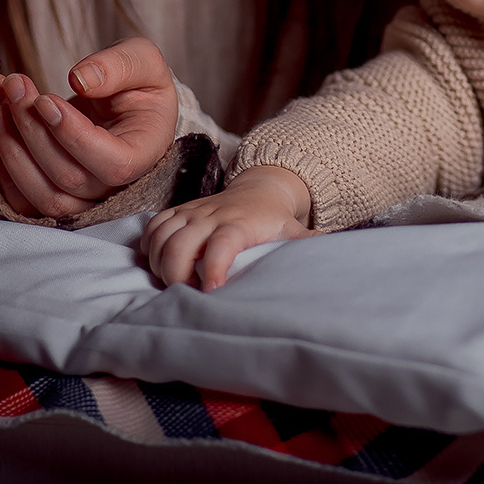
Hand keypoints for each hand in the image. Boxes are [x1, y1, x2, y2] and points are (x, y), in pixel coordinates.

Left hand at [0, 37, 179, 219]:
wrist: (125, 106)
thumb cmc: (137, 83)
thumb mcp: (142, 61)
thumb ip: (118, 65)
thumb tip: (81, 79)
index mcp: (144, 155)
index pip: (112, 163)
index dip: (73, 135)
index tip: (45, 99)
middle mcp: (116, 187)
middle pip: (69, 178)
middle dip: (33, 131)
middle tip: (14, 87)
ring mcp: (85, 200)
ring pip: (44, 196)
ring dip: (13, 152)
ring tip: (1, 107)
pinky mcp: (57, 199)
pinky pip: (24, 202)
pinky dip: (4, 172)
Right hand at [143, 165, 313, 289]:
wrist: (260, 189)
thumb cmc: (275, 221)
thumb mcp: (293, 232)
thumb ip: (306, 245)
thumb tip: (335, 253)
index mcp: (240, 224)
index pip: (221, 244)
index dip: (213, 269)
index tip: (212, 293)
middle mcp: (211, 215)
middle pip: (181, 245)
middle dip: (176, 275)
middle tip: (188, 294)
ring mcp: (192, 212)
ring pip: (162, 237)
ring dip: (160, 265)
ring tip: (174, 284)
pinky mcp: (178, 211)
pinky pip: (152, 228)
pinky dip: (149, 248)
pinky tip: (159, 264)